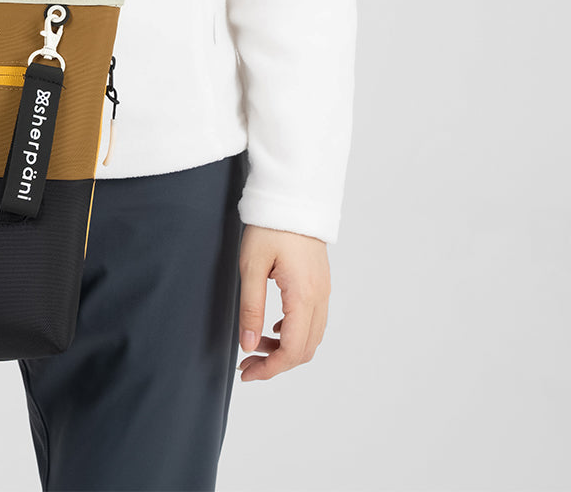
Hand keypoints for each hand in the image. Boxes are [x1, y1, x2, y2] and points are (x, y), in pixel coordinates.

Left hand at [235, 223, 330, 380]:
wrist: (293, 198)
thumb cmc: (270, 227)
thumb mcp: (251, 266)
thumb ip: (250, 308)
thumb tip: (248, 345)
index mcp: (303, 296)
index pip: (292, 350)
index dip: (270, 368)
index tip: (247, 372)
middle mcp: (319, 297)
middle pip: (305, 349)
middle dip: (277, 363)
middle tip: (248, 363)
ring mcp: (323, 291)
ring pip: (311, 337)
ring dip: (286, 348)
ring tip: (256, 344)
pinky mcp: (320, 283)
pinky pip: (313, 320)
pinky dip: (295, 333)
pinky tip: (273, 328)